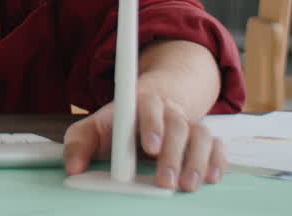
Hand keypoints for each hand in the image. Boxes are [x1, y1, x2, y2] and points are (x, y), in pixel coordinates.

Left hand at [62, 90, 226, 191]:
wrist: (149, 108)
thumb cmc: (118, 125)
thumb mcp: (93, 129)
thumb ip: (79, 145)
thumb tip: (73, 168)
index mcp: (139, 104)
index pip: (147, 107)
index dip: (151, 124)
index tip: (150, 146)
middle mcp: (168, 112)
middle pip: (177, 125)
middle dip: (173, 155)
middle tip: (165, 180)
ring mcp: (188, 125)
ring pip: (201, 135)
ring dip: (197, 161)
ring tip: (188, 185)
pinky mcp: (203, 140)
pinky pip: (218, 146)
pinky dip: (218, 161)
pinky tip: (212, 177)